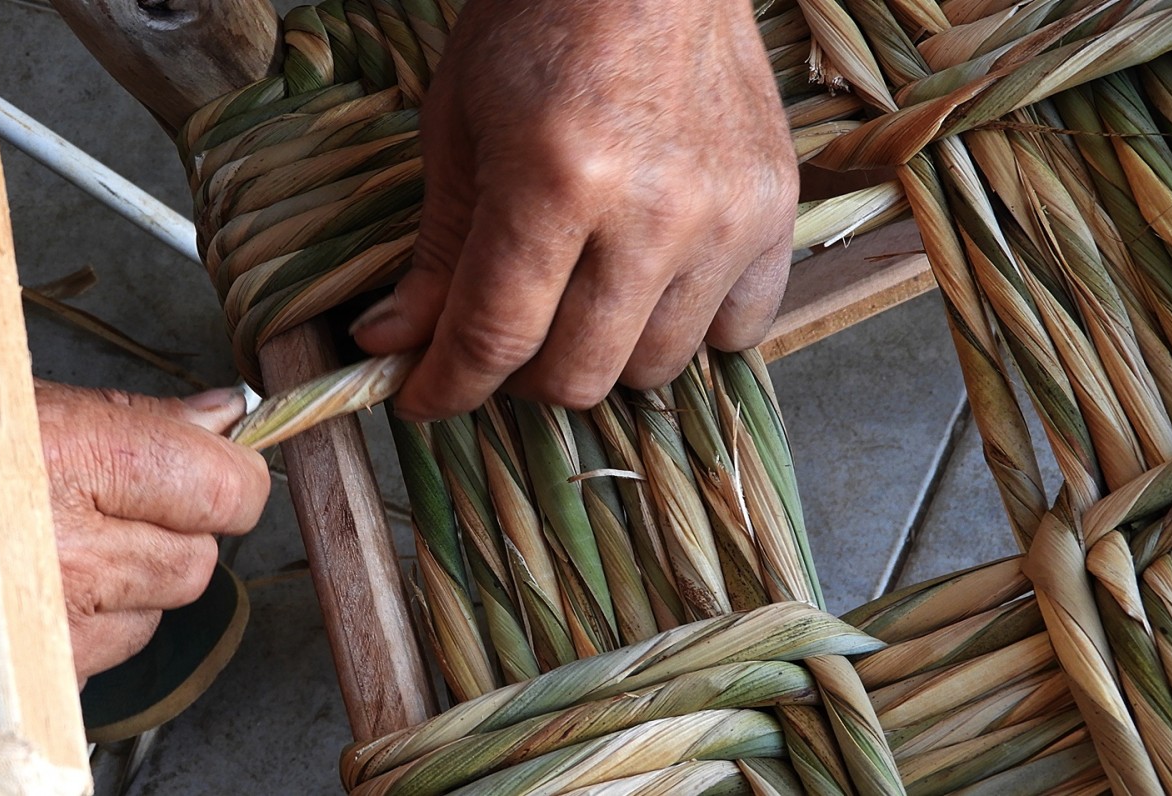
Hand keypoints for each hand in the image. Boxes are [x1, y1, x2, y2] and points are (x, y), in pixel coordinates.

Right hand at [35, 380, 269, 683]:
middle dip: (176, 535)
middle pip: (198, 559)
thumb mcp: (36, 413)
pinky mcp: (43, 671)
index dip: (232, 478)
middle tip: (115, 510)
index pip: (227, 488)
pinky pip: (109, 654)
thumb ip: (137, 419)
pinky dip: (91, 629)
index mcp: (76, 459)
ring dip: (133, 586)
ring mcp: (55, 620)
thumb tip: (224, 415)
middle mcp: (72, 547)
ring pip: (160, 611)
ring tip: (65, 549)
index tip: (220, 470)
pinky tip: (46, 591)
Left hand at [350, 0, 797, 418]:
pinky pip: (738, 331)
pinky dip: (689, 329)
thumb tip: (395, 342)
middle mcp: (651, 211)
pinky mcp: (776, 213)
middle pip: (579, 375)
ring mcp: (725, 217)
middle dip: (522, 375)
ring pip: (654, 367)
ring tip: (582, 299)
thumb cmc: (544, 22)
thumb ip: (437, 250)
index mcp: (555, 179)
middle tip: (506, 333)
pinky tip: (657, 286)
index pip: (495, 336)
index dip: (446, 386)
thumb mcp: (460, 126)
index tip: (423, 397)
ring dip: (603, 353)